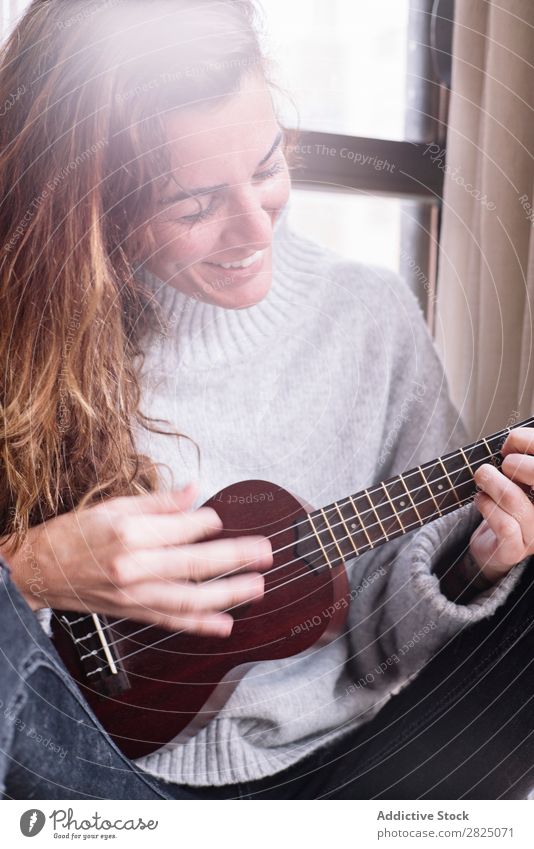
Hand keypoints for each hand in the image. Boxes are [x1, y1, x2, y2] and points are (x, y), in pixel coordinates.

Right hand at [4, 482, 272, 636]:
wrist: (42, 571)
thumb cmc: (75, 535)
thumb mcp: (113, 506)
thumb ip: (158, 503)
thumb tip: (194, 492)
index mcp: (129, 532)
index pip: (183, 528)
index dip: (208, 522)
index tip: (220, 519)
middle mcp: (134, 566)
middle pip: (194, 564)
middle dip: (235, 558)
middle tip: (265, 553)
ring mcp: (135, 595)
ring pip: (190, 598)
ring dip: (228, 594)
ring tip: (257, 588)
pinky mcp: (134, 612)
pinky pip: (173, 621)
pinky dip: (201, 625)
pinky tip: (226, 625)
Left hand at [470, 426, 533, 581]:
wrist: (493, 546)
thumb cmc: (507, 504)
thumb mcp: (517, 478)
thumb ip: (520, 457)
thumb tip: (513, 439)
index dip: (531, 443)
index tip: (512, 440)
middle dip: (517, 464)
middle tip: (502, 462)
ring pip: (515, 501)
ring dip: (492, 483)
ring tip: (482, 476)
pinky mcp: (515, 550)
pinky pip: (503, 524)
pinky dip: (486, 506)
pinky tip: (481, 499)